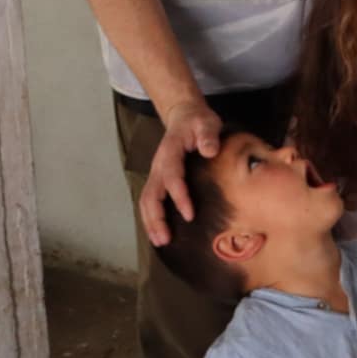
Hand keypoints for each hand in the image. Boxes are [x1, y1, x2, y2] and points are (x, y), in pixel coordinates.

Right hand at [140, 97, 223, 246]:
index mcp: (170, 152)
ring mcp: (157, 173)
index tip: (189, 214)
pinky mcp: (159, 179)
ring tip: (160, 241)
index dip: (179, 196)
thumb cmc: (198, 122)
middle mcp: (159, 165)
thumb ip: (208, 135)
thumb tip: (210, 150)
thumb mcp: (206, 122)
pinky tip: (159, 232)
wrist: (184, 116)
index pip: (171, 177)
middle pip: (151, 195)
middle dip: (156, 218)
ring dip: (151, 222)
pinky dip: (152, 218)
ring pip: (147, 200)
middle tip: (165, 239)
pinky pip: (151, 201)